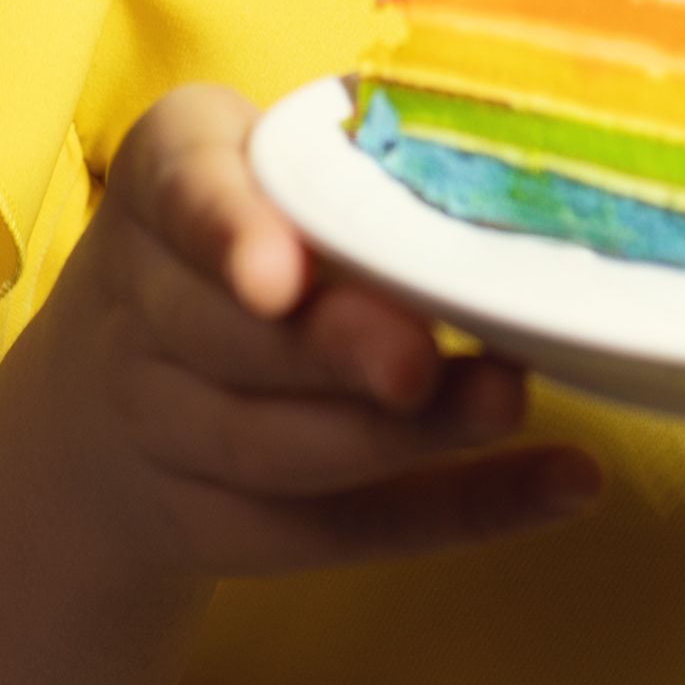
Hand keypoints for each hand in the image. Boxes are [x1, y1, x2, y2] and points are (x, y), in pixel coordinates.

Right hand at [25, 81, 599, 584]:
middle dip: (337, 351)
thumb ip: (362, 155)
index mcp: (163, 174)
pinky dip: (461, 510)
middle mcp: (138, 301)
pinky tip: (563, 483)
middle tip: (426, 357)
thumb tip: (513, 153)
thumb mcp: (271, 156)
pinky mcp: (216, 522)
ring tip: (505, 401)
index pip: (184, 191)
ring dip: (402, 436)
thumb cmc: (251, 226)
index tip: (282, 279)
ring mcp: (160, 423)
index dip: (231, 236)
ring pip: (271, 447)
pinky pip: (335, 531)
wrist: (122, 381)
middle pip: (232, 338)